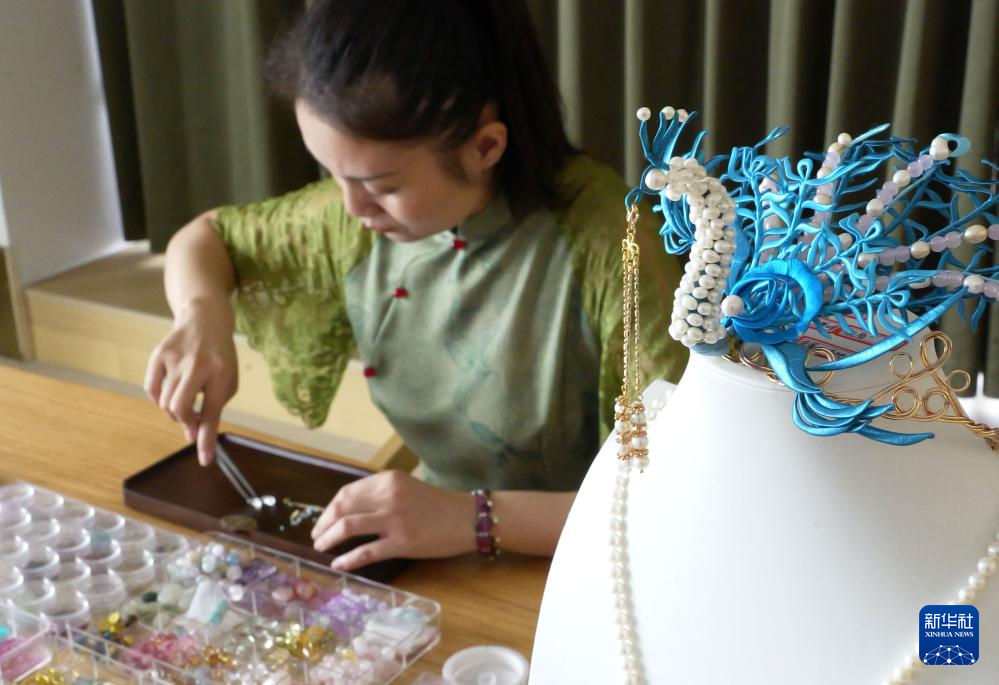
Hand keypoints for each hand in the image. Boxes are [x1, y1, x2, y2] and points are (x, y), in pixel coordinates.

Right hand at [144, 301, 236, 464]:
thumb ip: (213, 409)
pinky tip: (169, 393)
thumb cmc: (219, 358)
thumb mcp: (227, 381)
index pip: (212, 412)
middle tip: (191, 422)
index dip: (207, 439)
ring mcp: (175, 359)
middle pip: (180, 409)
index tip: (206, 461)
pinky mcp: (158, 355)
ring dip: (174, 412)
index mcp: (221, 373)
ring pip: (165, 402)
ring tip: (185, 401)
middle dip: (185, 422)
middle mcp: (197, 365)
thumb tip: (193, 437)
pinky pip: (151, 390)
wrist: (205, 320)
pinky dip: (159, 400)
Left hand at [311, 471, 475, 571]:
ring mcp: (395, 519)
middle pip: (342, 508)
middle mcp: (389, 495)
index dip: (329, 508)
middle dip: (323, 523)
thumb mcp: (406, 489)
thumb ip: (381, 495)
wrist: (468, 518)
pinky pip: (366, 552)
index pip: (347, 493)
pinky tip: (339, 564)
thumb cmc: (438, 505)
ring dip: (328, 539)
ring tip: (321, 548)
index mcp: (388, 480)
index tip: (322, 521)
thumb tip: (349, 511)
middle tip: (316, 536)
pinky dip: (348, 559)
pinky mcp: (402, 542)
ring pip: (348, 527)